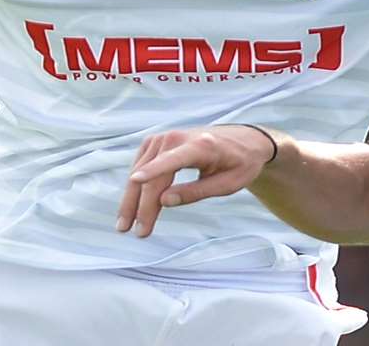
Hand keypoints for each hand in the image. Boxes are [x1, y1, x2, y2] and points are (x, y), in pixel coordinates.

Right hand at [116, 124, 278, 238]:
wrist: (242, 140)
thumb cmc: (239, 164)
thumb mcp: (227, 184)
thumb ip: (195, 192)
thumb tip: (164, 202)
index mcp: (200, 146)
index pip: (171, 160)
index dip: (152, 170)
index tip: (134, 180)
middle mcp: (177, 137)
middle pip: (152, 173)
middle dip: (140, 205)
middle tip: (136, 232)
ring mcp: (163, 137)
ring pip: (139, 171)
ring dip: (131, 199)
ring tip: (126, 225)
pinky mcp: (156, 142)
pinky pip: (139, 166)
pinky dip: (135, 187)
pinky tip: (133, 206)